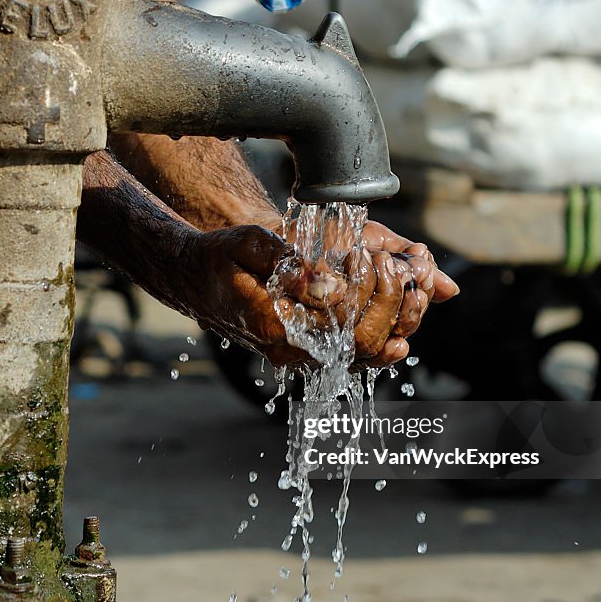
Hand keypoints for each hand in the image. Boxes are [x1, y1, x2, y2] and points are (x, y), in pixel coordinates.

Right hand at [175, 220, 457, 368]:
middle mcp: (290, 350)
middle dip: (389, 303)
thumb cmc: (220, 258)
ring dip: (394, 320)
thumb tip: (331, 286)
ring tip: (404, 280)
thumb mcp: (248, 245)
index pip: (341, 322)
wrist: (196, 281)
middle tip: (391, 263)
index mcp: (275, 326)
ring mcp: (300, 355)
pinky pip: (353, 356)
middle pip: (361, 344)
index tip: (368, 255)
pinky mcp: (307, 350)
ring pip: (364, 355)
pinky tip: (401, 319)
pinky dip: (383, 336)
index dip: (367, 290)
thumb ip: (288, 263)